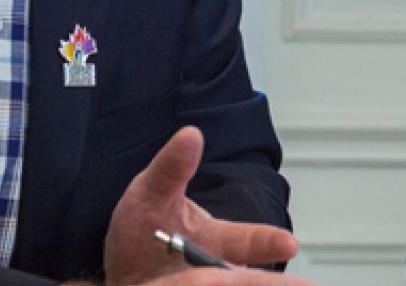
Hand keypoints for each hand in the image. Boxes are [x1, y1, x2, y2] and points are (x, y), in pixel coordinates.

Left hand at [103, 126, 304, 285]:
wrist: (116, 274)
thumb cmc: (140, 231)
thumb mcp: (149, 193)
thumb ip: (171, 169)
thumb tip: (191, 134)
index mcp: (214, 239)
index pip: (248, 241)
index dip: (268, 243)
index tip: (289, 244)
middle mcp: (214, 268)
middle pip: (244, 276)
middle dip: (265, 280)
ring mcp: (199, 284)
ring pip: (225, 282)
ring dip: (232, 281)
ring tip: (218, 281)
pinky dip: (203, 284)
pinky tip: (200, 283)